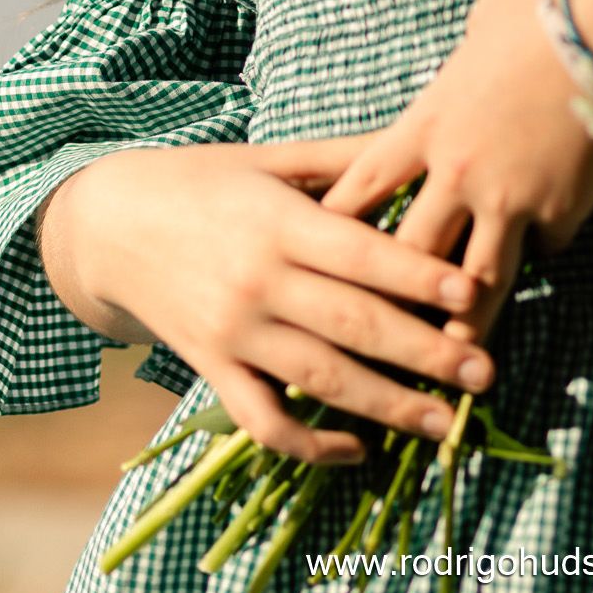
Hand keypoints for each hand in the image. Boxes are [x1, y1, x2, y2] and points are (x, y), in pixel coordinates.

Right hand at [42, 142, 499, 461]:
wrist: (108, 225)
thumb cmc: (203, 180)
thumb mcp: (270, 157)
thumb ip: (342, 158)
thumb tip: (416, 142)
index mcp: (279, 222)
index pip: (360, 252)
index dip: (417, 274)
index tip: (471, 292)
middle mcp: (258, 281)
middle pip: (352, 323)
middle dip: (423, 352)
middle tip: (484, 373)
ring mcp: (232, 332)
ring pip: (318, 379)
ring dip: (386, 406)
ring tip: (445, 424)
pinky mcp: (211, 369)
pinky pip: (263, 420)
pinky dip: (310, 445)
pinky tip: (359, 451)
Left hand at [262, 0, 592, 349]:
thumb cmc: (537, 12)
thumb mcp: (478, 28)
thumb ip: (461, 68)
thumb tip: (466, 57)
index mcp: (425, 123)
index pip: (362, 189)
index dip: (336, 227)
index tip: (314, 257)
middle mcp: (458, 171)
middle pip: (406, 254)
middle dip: (388, 297)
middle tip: (373, 334)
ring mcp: (510, 198)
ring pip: (472, 283)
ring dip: (461, 324)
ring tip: (452, 362)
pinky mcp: (560, 210)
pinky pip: (546, 244)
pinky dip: (544, 249)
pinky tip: (547, 251)